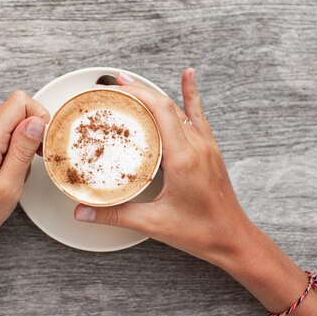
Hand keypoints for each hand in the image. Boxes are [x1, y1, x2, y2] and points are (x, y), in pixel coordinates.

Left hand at [0, 90, 49, 257]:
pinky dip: (6, 143)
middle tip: (32, 159)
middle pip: (12, 107)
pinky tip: (5, 167)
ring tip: (16, 168)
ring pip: (4, 118)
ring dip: (18, 137)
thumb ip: (23, 150)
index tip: (40, 144)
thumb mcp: (9, 187)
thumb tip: (37, 120)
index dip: (37, 117)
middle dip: (29, 128)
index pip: (18, 101)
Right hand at [74, 69, 252, 267]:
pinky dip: (191, 96)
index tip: (117, 87)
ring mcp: (206, 146)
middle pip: (167, 105)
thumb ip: (116, 215)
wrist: (233, 239)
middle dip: (140, 90)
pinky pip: (197, 116)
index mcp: (184, 158)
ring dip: (157, 94)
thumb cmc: (201, 232)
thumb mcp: (154, 224)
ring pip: (181, 109)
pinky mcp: (210, 150)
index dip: (138, 94)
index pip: (161, 112)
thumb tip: (83, 211)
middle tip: (116, 83)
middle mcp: (198, 146)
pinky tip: (189, 76)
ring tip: (134, 83)